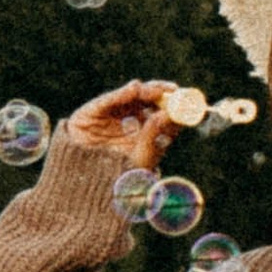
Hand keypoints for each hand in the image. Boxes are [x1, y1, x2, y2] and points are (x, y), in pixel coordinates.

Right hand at [61, 79, 181, 174]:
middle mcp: (131, 119)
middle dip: (162, 93)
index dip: (176, 105)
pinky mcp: (94, 111)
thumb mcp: (142, 156)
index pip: (165, 114)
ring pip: (132, 95)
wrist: (84, 181)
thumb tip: (166, 114)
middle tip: (173, 91)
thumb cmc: (118, 175)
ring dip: (146, 90)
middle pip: (150, 100)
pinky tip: (134, 89)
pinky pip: (109, 100)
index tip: (187, 101)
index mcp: (146, 131)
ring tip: (156, 91)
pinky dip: (121, 93)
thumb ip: (153, 136)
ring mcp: (113, 114)